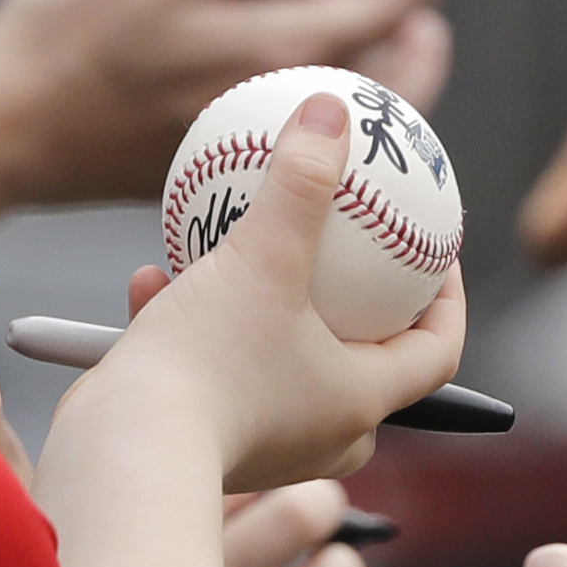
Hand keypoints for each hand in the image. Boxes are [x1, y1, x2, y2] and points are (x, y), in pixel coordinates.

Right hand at [0, 0, 457, 216]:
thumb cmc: (65, 31)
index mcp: (263, 47)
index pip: (374, 11)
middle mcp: (269, 108)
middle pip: (380, 84)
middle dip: (412, 45)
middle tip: (421, 10)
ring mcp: (247, 150)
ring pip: (340, 121)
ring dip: (375, 83)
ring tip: (383, 44)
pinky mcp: (216, 175)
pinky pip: (297, 149)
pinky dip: (316, 116)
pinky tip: (306, 87)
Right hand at [52, 90, 467, 496]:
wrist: (119, 456)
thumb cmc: (206, 364)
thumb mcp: (264, 254)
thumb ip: (301, 180)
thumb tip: (330, 109)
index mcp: (358, 401)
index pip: (438, 353)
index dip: (447, 301)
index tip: (435, 250)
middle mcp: (319, 431)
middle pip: (363, 362)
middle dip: (353, 306)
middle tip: (342, 254)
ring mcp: (260, 441)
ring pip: (276, 360)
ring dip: (254, 301)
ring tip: (229, 250)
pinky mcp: (198, 440)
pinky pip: (209, 371)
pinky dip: (188, 324)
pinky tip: (149, 279)